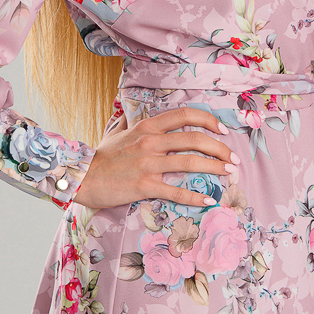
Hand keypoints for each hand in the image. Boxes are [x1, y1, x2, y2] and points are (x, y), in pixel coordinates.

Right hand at [73, 107, 238, 211]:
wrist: (81, 177)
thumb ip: (130, 123)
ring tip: (229, 173)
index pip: (185, 115)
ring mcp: (148, 164)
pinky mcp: (144, 186)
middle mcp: (150, 141)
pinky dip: (196, 197)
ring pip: (191, 162)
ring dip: (215, 168)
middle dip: (220, 148)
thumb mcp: (117, 132)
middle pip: (195, 139)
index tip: (221, 130)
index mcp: (147, 126)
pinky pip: (176, 191)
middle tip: (233, 158)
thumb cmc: (100, 157)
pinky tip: (209, 200)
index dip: (208, 120)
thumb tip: (133, 113)